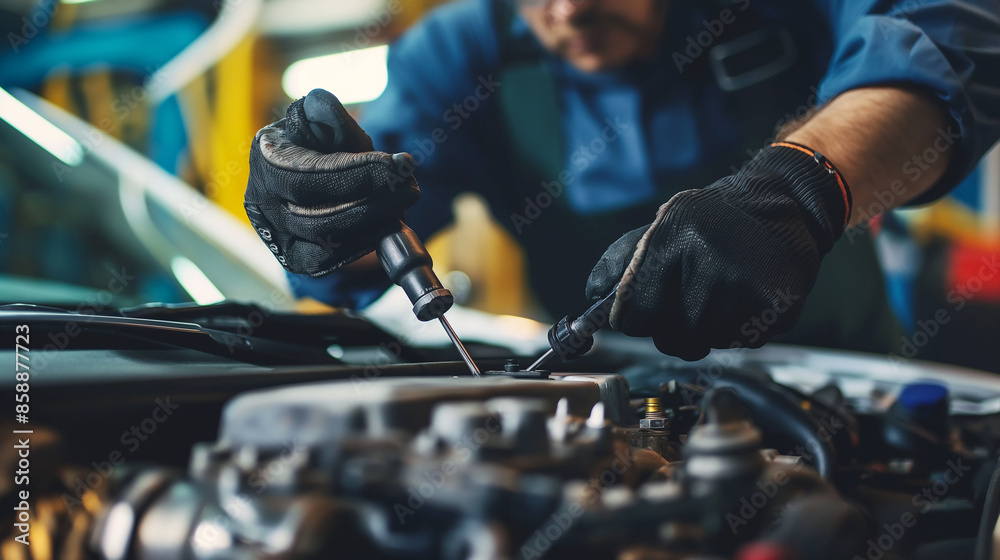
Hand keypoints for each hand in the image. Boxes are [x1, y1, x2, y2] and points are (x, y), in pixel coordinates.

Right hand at [244, 89, 419, 276]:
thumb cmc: (320, 144)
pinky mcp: (292, 257)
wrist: (313, 177)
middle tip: (410, 187)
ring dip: (371, 222)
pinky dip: (357, 246)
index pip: (307, 175)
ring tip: (402, 202)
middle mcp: (262, 200)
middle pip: (316, 215)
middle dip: (371, 202)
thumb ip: (326, 115)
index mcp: (267, 157)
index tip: (394, 165)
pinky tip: (380, 228)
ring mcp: (275, 233)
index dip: (353, 173)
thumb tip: (323, 103)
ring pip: (323, 241)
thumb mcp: (324, 121)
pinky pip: (324, 262)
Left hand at [586, 143, 851, 359]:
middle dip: (671, 326)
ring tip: (717, 293)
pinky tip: (742, 297)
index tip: (641, 312)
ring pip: (703, 342)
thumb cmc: (714, 220)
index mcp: (673, 240)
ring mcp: (744, 288)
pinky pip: (737, 342)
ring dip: (704, 328)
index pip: (634, 314)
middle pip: (668, 337)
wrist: (784, 204)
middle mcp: (708, 264)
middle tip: (686, 298)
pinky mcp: (775, 308)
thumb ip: (621, 261)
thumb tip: (593, 296)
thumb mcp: (663, 224)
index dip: (635, 318)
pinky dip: (735, 329)